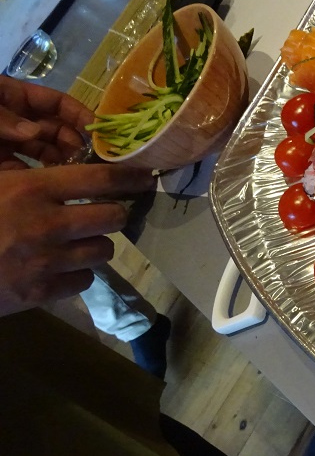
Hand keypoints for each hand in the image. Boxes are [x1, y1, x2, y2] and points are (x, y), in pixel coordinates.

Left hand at [0, 77, 94, 168]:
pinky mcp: (1, 162)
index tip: (96, 131)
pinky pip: (23, 169)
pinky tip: (52, 183)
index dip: (78, 114)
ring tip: (75, 173)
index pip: (55, 102)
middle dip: (73, 142)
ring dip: (62, 160)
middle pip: (54, 129)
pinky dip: (38, 177)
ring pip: (44, 150)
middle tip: (86, 159)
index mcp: (13, 96)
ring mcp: (9, 142)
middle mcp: (17, 119)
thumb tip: (33, 132)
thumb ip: (3, 118)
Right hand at [0, 163, 155, 316]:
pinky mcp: (39, 293)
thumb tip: (59, 161)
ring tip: (78, 241)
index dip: (131, 177)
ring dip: (96, 244)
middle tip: (103, 213)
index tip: (147, 177)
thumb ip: (26, 176)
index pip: (100, 179)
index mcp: (30, 189)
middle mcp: (46, 225)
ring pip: (103, 250)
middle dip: (113, 213)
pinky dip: (78, 274)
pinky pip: (84, 281)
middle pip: (113, 216)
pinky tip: (61, 267)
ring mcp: (45, 262)